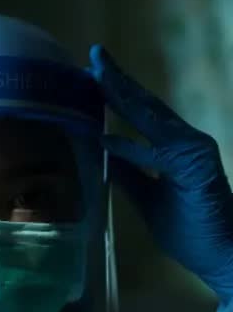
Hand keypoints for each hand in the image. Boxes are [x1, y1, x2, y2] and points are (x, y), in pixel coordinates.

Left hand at [90, 45, 232, 300]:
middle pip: (145, 105)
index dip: (117, 91)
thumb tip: (104, 151)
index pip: (141, 113)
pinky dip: (131, 146)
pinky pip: (158, 154)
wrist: (223, 257)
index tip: (91, 72)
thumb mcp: (147, 199)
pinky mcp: (197, 169)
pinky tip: (106, 138)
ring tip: (97, 75)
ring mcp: (194, 152)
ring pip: (152, 118)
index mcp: (174, 148)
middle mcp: (186, 142)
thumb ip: (130, 174)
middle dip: (117, 80)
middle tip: (93, 54)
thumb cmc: (190, 230)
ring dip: (123, 96)